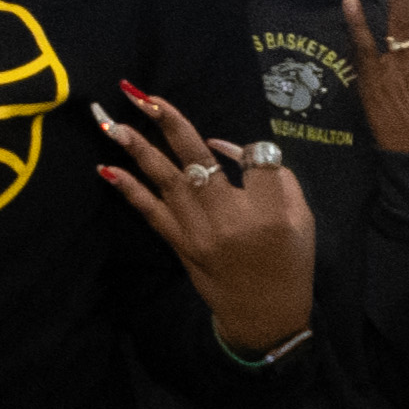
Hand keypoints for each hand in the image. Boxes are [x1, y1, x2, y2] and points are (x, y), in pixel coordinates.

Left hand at [91, 81, 318, 353]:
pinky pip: (150, 213)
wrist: (266, 314)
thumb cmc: (288, 259)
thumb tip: (222, 146)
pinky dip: (128, 189)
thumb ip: (274, 176)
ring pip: (166, 182)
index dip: (246, 150)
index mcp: (271, 210)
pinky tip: (106, 169)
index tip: (239, 152)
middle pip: (197, 160)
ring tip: (112, 123)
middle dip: (167, 123)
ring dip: (137, 150)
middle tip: (139, 95)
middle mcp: (230, 219)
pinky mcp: (180, 245)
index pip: (255, 158)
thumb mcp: (302, 217)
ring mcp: (199, 233)